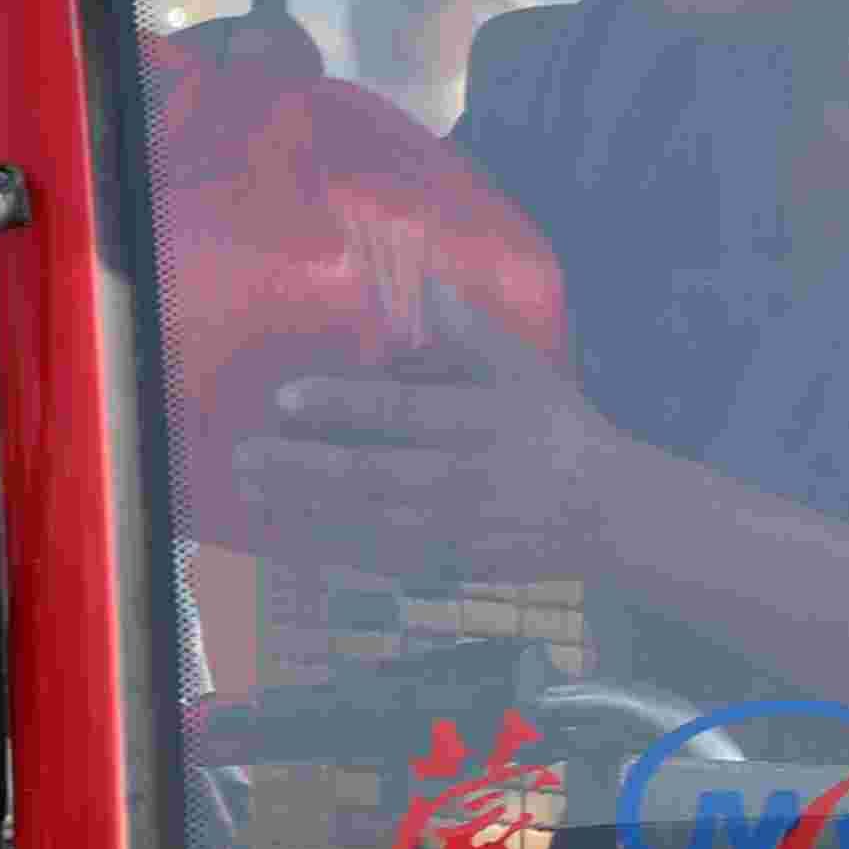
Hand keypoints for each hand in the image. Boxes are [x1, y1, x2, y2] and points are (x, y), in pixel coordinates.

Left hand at [239, 282, 628, 566]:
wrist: (607, 515)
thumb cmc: (559, 429)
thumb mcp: (527, 372)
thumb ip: (472, 335)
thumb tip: (430, 286)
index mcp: (482, 421)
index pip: (403, 411)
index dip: (342, 404)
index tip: (286, 396)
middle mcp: (462, 477)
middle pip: (369, 474)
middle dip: (299, 466)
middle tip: (242, 452)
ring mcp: (452, 527)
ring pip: (362, 521)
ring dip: (299, 507)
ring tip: (247, 489)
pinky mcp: (446, 562)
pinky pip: (376, 558)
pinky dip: (328, 547)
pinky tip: (285, 531)